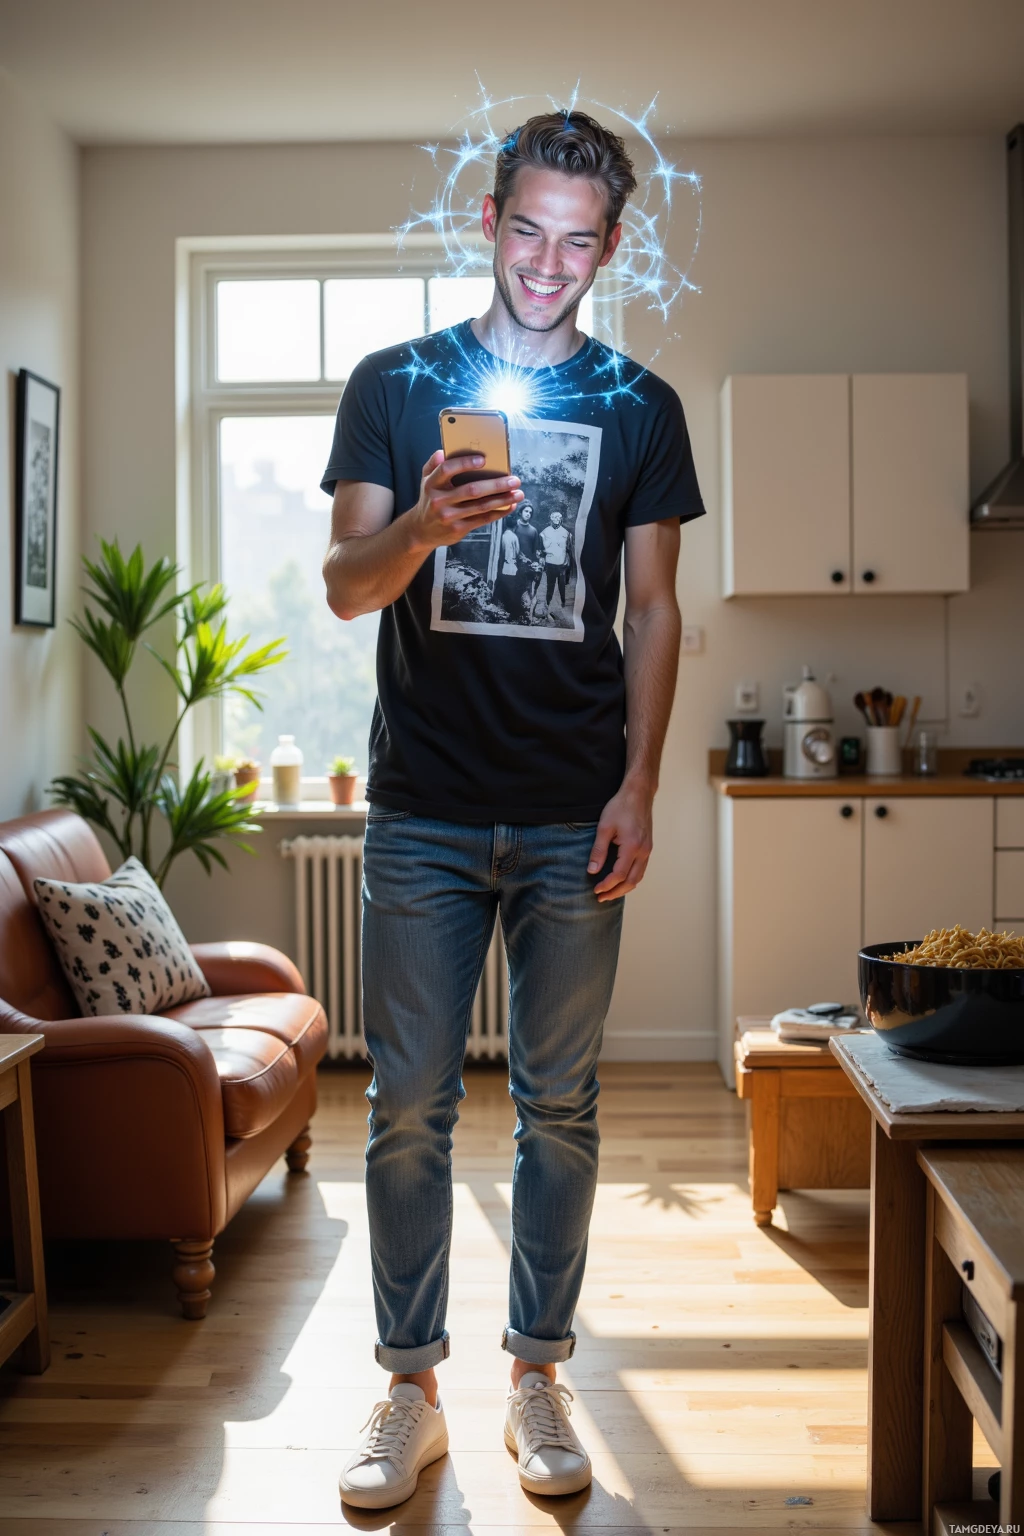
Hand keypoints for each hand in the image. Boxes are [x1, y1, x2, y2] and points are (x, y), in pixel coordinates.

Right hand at [408, 450, 522, 551]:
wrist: (421, 531)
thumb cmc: (430, 500)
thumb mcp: (426, 480)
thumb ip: (434, 465)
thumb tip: (443, 451)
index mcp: (432, 484)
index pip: (447, 469)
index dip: (465, 463)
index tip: (483, 459)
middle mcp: (439, 501)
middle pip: (471, 490)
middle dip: (496, 484)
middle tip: (514, 479)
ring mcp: (449, 517)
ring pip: (481, 506)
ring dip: (503, 499)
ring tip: (518, 493)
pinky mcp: (458, 529)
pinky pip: (482, 519)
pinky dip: (498, 512)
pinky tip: (510, 505)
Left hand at [588, 779, 654, 901]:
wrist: (638, 794)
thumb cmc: (620, 807)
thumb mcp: (604, 827)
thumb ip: (598, 850)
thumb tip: (592, 870)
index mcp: (632, 847)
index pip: (619, 875)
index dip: (607, 885)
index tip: (595, 890)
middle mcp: (643, 851)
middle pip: (632, 881)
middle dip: (616, 892)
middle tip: (601, 897)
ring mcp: (648, 850)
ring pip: (639, 877)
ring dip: (625, 887)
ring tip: (610, 892)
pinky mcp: (648, 847)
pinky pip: (641, 869)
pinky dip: (631, 878)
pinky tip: (621, 879)